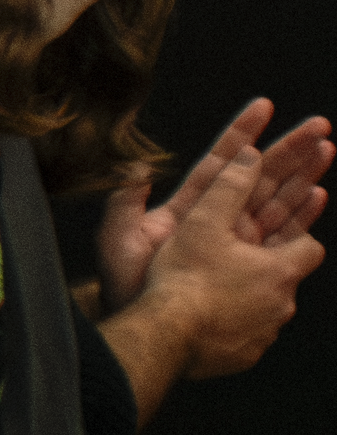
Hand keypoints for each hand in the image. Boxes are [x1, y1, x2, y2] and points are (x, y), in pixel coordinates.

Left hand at [97, 99, 330, 328]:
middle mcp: (215, 221)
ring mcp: (234, 243)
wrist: (145, 328)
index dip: (242, 133)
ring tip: (327, 149)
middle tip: (319, 125)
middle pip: (260, 176)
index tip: (264, 105)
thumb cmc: (126, 285)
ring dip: (303, 175)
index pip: (220, 162)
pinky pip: (281, 236)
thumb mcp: (118, 241)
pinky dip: (301, 215)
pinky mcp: (249, 266)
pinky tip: (317, 195)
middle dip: (289, 150)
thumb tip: (136, 168)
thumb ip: (125, 204)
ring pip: (277, 200)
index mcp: (188, 207)